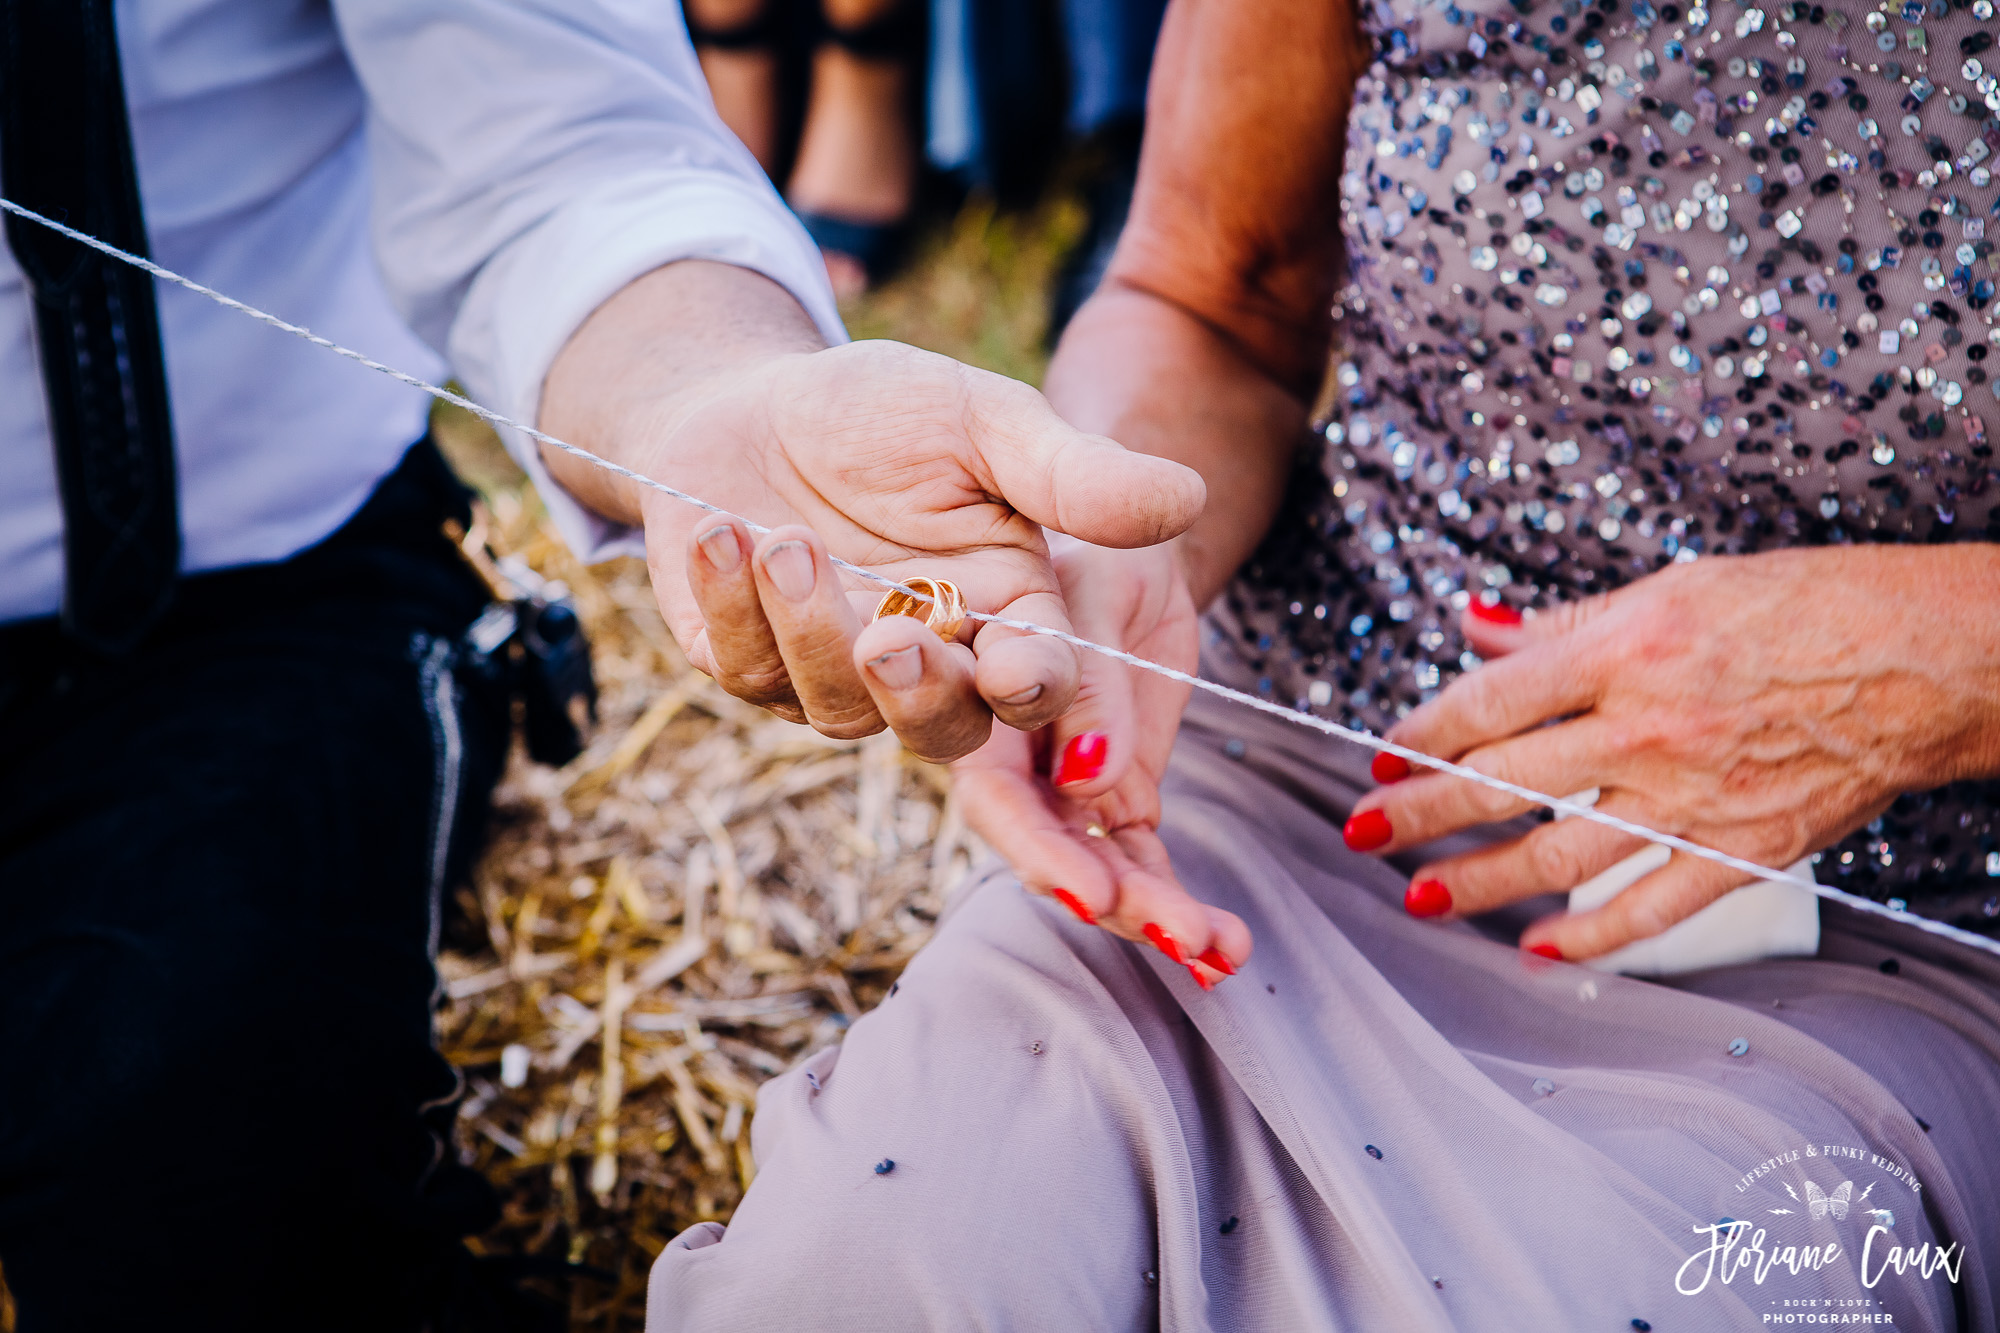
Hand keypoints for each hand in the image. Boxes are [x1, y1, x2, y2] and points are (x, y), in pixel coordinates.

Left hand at [539, 264, 1204, 762]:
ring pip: (837, 708)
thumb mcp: (983, 422)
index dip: (1038, 695)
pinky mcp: (749, 663)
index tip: (1019, 671)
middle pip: (944, 730)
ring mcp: (833, 674)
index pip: (1038, 682)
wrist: (751, 401)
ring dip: (808, 629)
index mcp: (1005, 611)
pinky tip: (723, 530)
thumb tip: (1187, 496)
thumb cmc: (882, 412)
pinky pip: (745, 667)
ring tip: (782, 541)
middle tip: (890, 640)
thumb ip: (1073, 473)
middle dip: (920, 694)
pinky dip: (731, 600)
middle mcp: (929, 660)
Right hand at [950, 540, 1250, 985]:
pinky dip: (1182, 904)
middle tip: (1180, 934)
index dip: (1039, 851)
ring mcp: (1067, 789)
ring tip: (1221, 951)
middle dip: (1113, 900)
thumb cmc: (1100, 547)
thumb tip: (1091, 783)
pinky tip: (1226, 948)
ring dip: (1156, 915)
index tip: (1092, 893)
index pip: (997, 796)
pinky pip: (1144, 862)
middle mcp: (1016, 762)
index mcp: (983, 704)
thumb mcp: (1098, 593)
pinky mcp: (1119, 797)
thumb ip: (1089, 682)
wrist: (1139, 548)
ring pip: (1102, 868)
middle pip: (1052, 851)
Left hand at [1342, 545, 1999, 959]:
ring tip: (1421, 896)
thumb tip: (1476, 627)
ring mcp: (1695, 798)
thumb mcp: (1674, 587)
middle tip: (1363, 833)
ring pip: (1559, 853)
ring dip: (1479, 881)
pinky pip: (1650, 908)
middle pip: (1503, 782)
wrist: (1926, 660)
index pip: (1490, 702)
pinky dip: (1589, 936)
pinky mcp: (1742, 848)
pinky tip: (1536, 948)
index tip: (1383, 758)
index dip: (1424, 735)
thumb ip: (1566, 621)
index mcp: (1626, 651)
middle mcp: (1649, 729)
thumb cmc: (1804, 607)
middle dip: (1421, 813)